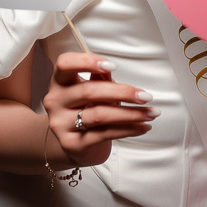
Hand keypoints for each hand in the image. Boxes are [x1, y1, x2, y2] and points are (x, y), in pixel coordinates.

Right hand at [43, 52, 157, 168]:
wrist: (75, 144)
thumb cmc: (87, 110)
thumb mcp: (91, 91)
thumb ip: (99, 79)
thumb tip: (109, 69)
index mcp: (60, 82)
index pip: (65, 64)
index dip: (87, 62)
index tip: (113, 66)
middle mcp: (55, 101)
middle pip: (89, 91)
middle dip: (123, 93)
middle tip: (146, 97)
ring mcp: (61, 123)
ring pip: (100, 115)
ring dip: (131, 114)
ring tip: (151, 114)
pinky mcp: (72, 143)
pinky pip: (105, 134)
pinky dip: (128, 129)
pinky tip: (142, 127)